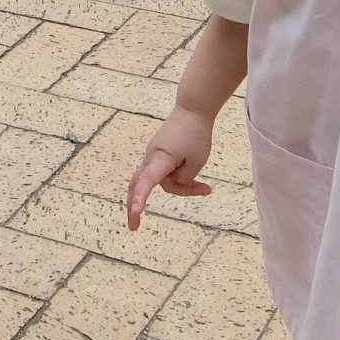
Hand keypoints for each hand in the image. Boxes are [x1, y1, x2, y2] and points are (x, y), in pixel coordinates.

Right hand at [126, 108, 213, 229]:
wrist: (192, 110)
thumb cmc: (196, 134)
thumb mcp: (196, 161)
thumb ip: (183, 179)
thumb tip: (174, 184)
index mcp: (161, 158)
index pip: (147, 181)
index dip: (140, 198)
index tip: (136, 212)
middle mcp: (151, 158)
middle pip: (137, 185)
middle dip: (134, 206)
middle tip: (134, 228)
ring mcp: (152, 156)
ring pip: (158, 182)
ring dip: (181, 188)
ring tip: (206, 188)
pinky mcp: (158, 155)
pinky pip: (162, 175)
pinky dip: (178, 182)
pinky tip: (199, 183)